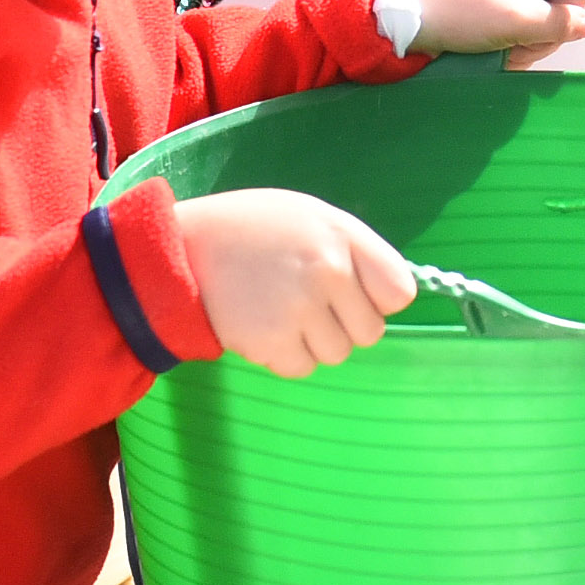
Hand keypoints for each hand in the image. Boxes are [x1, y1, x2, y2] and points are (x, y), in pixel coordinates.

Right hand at [179, 188, 417, 376]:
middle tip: (312, 305)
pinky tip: (266, 326)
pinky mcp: (271, 342)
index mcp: (343, 236)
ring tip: (284, 311)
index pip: (400, 291)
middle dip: (346, 324)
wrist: (184, 248)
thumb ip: (355, 251)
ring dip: (315, 342)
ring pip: (336, 354)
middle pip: (370, 332)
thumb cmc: (254, 229)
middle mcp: (328, 272)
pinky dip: (287, 356)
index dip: (380, 299)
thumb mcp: (312, 217)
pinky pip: (302, 368)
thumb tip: (393, 295)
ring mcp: (300, 309)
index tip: (358, 294)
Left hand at [406, 0, 584, 64]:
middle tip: (519, 40)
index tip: (557, 21)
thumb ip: (558, 23)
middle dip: (548, 32)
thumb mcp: (514, 20)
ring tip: (501, 48)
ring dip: (529, 44)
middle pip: (565, 5)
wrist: (407, 20)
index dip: (578, 1)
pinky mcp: (498, 13)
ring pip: (544, 25)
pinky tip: (494, 52)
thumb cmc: (460, 13)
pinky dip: (513, 47)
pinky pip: (522, 33)